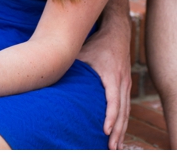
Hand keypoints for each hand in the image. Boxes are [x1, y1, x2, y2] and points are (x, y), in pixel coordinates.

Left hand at [77, 16, 131, 148]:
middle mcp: (123, 83)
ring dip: (121, 130)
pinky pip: (126, 107)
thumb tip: (50, 69)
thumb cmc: (97, 43)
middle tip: (111, 147)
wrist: (117, 34)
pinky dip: (123, 121)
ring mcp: (126, 85)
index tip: (104, 130)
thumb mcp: (83, 51)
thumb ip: (71, 63)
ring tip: (115, 146)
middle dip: (117, 131)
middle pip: (122, 112)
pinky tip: (118, 131)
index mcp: (113, 77)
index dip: (110, 117)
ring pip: (126, 112)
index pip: (113, 101)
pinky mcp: (126, 86)